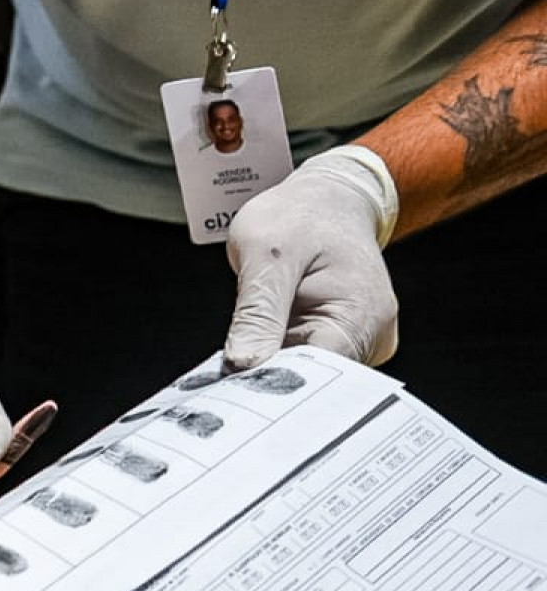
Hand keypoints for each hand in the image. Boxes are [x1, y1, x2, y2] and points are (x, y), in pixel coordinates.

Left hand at [224, 146, 400, 368]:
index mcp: (361, 313)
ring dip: (268, 371)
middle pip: (313, 382)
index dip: (274, 386)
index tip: (231, 390)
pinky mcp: (337, 342)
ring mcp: (357, 341)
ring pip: (304, 375)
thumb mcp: (266, 254)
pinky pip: (301, 362)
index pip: (318, 374)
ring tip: (236, 361)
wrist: (326, 200)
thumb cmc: (299, 216)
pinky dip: (274, 360)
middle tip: (220, 384)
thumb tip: (243, 364)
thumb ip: (257, 311)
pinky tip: (252, 353)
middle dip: (267, 383)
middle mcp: (369, 335)